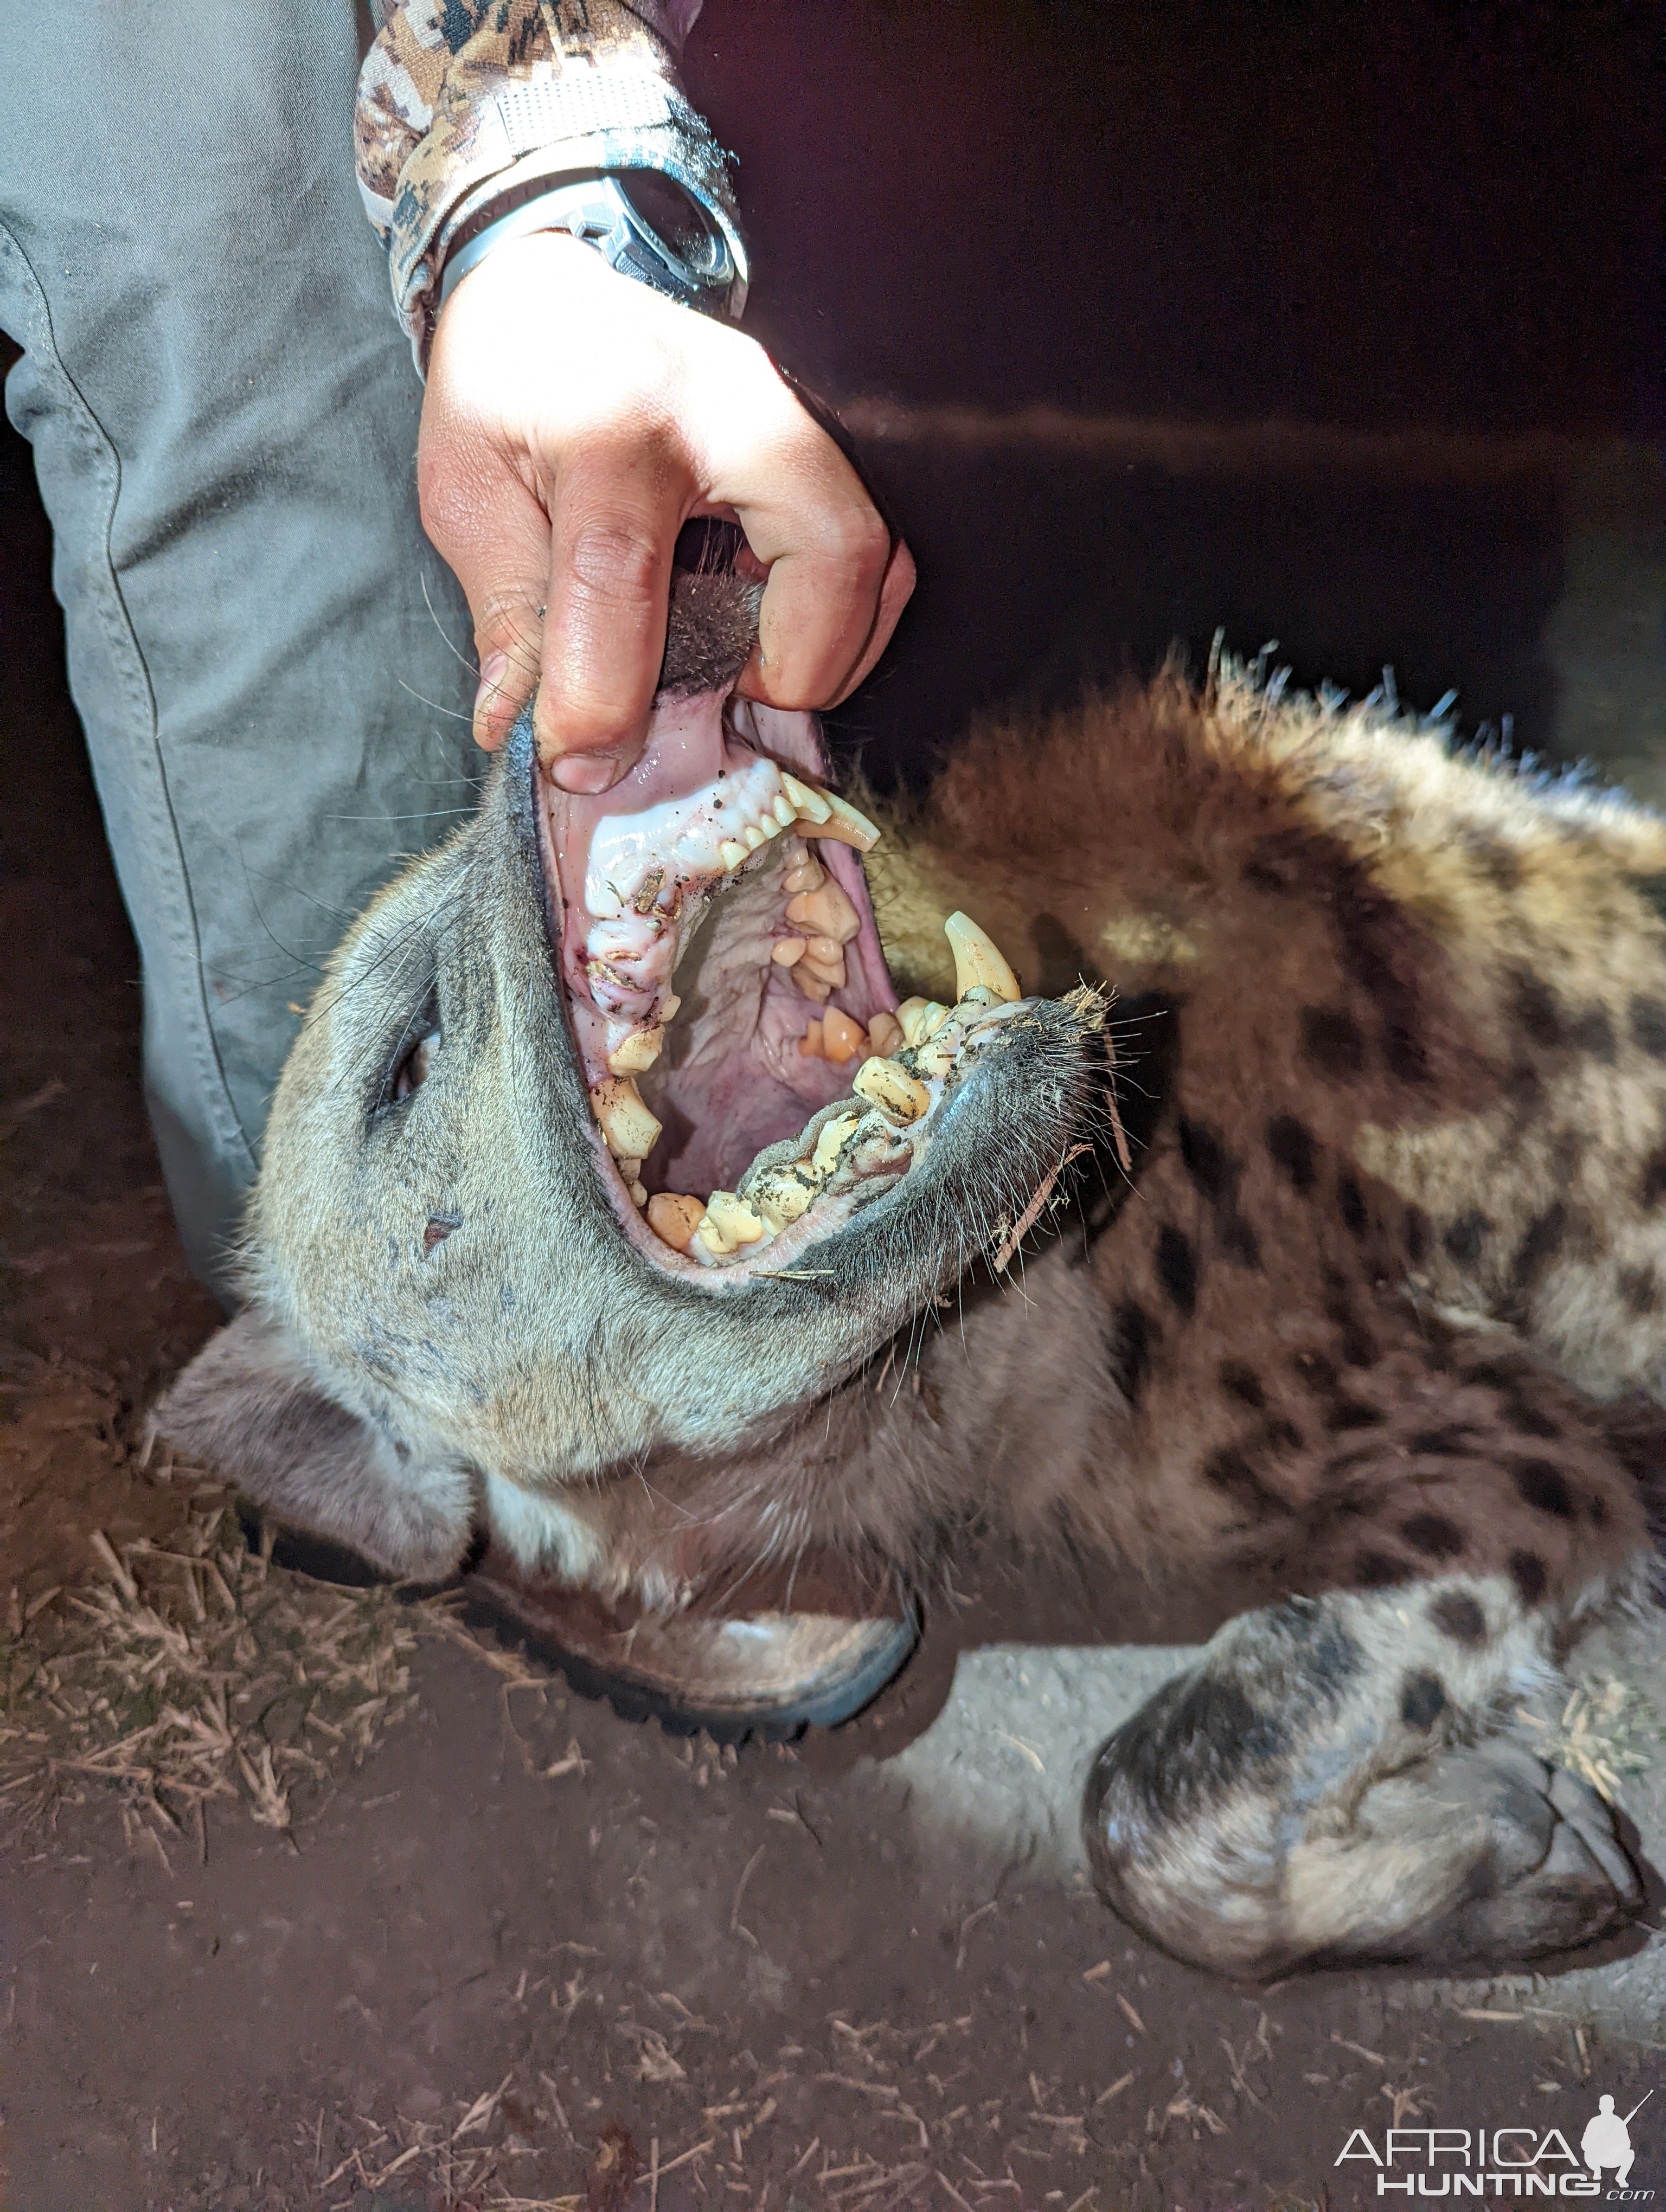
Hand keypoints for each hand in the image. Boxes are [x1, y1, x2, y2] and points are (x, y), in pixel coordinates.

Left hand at [419, 229, 914, 791]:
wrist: (554, 288)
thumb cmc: (509, 388)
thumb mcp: (470, 493)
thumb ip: (509, 615)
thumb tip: (525, 734)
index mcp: (613, 419)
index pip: (620, 574)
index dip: (601, 695)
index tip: (582, 762)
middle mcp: (731, 407)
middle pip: (831, 551)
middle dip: (794, 666)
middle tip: (724, 698)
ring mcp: (798, 420)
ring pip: (883, 558)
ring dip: (832, 649)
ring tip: (747, 674)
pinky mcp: (826, 447)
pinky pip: (881, 552)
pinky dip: (841, 620)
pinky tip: (768, 633)